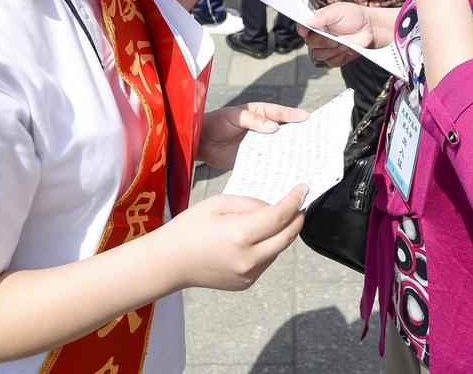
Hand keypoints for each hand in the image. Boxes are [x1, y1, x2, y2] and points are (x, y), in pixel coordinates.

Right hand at [161, 185, 305, 291]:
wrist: (169, 262)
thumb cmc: (189, 228)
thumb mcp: (218, 204)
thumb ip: (250, 203)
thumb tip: (274, 208)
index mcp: (240, 235)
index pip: (280, 216)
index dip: (295, 200)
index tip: (303, 188)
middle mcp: (249, 259)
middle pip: (288, 236)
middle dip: (297, 218)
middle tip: (300, 204)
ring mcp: (249, 274)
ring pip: (278, 249)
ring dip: (281, 233)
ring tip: (269, 219)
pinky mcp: (246, 283)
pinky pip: (267, 261)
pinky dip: (268, 247)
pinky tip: (253, 238)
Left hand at [199, 102, 308, 169]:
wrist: (201, 143)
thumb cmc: (216, 123)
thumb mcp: (234, 117)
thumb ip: (253, 120)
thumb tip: (273, 127)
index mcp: (261, 113)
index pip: (280, 113)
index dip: (293, 115)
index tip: (307, 117)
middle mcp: (264, 129)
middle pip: (285, 131)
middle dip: (300, 134)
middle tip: (315, 138)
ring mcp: (260, 144)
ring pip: (280, 147)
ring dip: (291, 152)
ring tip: (306, 157)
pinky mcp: (255, 159)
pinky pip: (269, 161)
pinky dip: (278, 165)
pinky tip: (287, 170)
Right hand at [300, 2, 375, 67]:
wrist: (370, 28)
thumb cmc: (354, 16)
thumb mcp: (338, 10)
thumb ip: (323, 16)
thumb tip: (309, 21)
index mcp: (317, 22)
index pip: (302, 26)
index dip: (301, 30)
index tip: (305, 31)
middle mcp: (319, 35)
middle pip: (310, 43)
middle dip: (322, 42)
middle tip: (334, 39)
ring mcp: (327, 47)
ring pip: (319, 55)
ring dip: (332, 50)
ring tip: (344, 42)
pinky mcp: (336, 57)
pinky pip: (331, 62)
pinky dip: (339, 57)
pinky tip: (346, 49)